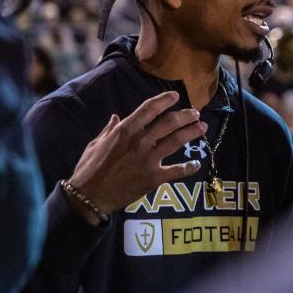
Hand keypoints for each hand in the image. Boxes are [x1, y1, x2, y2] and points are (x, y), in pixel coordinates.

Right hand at [64, 91, 205, 223]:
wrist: (90, 196)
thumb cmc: (89, 168)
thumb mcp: (96, 143)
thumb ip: (109, 129)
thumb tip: (116, 117)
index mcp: (125, 130)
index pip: (149, 109)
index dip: (164, 100)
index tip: (175, 95)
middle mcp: (140, 141)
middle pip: (168, 122)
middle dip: (185, 115)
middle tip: (195, 113)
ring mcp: (148, 159)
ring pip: (176, 141)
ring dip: (191, 132)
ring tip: (202, 127)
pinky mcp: (154, 178)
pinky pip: (176, 171)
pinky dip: (188, 167)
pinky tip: (196, 164)